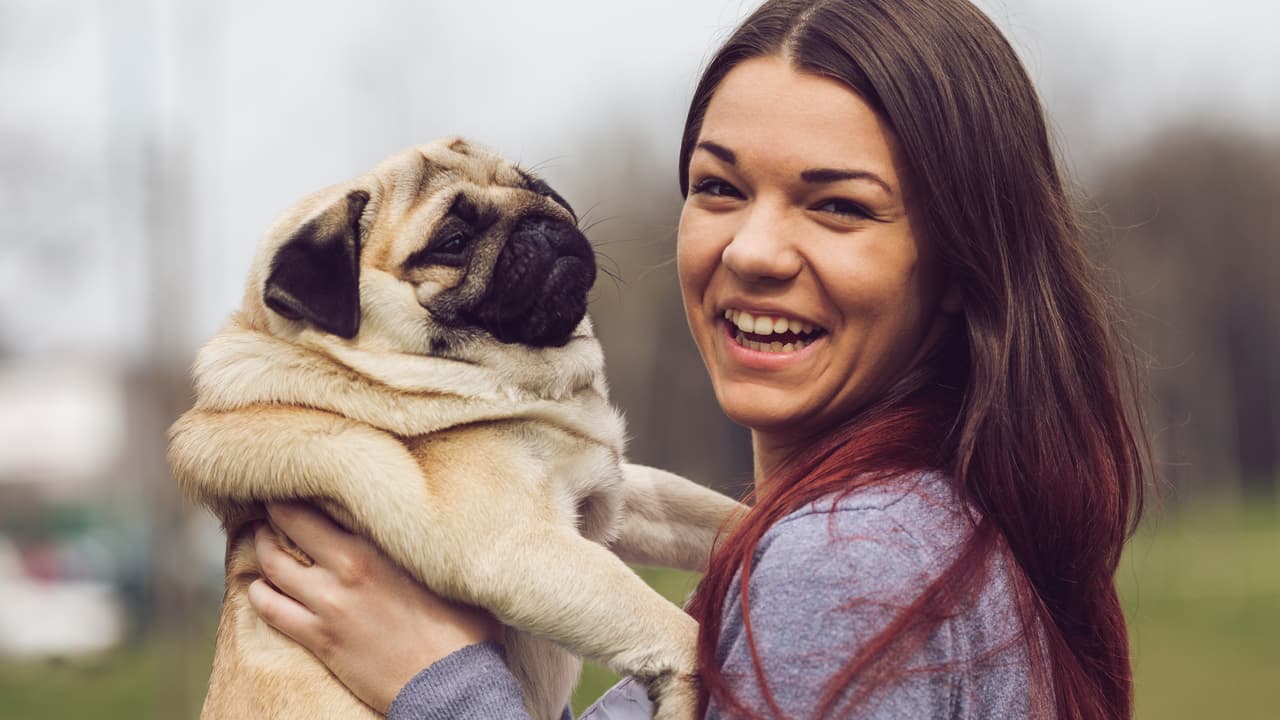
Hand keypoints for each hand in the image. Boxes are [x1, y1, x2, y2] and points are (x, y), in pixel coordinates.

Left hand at [247, 502, 501, 712]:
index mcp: (379, 545)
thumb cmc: (462, 625)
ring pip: (274, 565)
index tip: (303, 481)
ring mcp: (329, 604)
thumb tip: (425, 520)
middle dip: (276, 511)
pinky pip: (271, 610)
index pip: (328, 501)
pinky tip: (258, 588)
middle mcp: (347, 567)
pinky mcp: (321, 639)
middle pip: (291, 523)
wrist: (451, 682)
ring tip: (262, 539)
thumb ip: (421, 542)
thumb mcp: (446, 568)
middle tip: (272, 504)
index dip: (309, 488)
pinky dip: (259, 594)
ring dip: (262, 548)